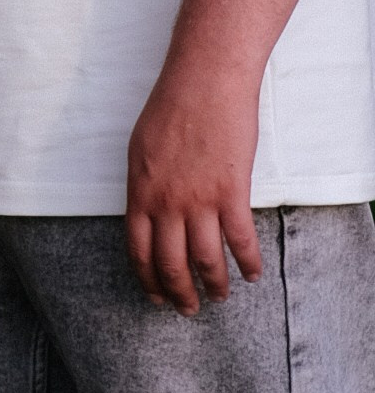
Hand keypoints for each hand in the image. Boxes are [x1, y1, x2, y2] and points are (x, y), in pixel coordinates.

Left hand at [125, 66, 262, 312]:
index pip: (138, 252)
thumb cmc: (171, 109)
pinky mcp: (232, 192)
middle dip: (181, 294)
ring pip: (206, 260)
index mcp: (140, 194)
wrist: (205, 83)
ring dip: (216, 285)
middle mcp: (166, 204)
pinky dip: (248, 263)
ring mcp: (199, 200)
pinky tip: (253, 275)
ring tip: (222, 297)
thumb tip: (149, 215)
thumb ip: (145, 187)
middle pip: (171, 263)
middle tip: (190, 309)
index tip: (156, 297)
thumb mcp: (140, 151)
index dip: (149, 280)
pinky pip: (241, 240)